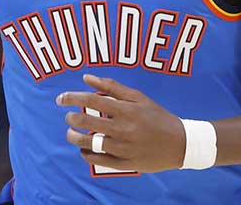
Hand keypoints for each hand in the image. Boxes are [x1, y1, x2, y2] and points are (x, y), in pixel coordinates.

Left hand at [57, 74, 186, 172]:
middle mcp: (123, 128)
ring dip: (74, 137)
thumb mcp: (139, 98)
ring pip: (88, 143)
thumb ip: (112, 87)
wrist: (179, 143)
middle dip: (71, 118)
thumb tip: (86, 78)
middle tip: (69, 116)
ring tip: (71, 133)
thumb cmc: (157, 117)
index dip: (72, 98)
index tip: (60, 99)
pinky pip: (97, 160)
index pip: (91, 101)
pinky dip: (85, 153)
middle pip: (86, 122)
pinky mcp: (125, 163)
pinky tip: (84, 148)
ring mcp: (123, 148)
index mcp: (127, 109)